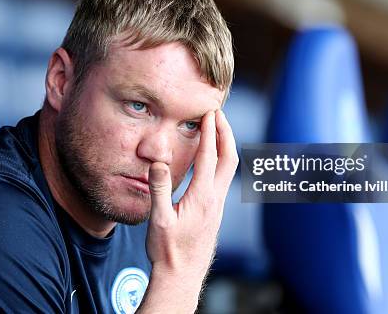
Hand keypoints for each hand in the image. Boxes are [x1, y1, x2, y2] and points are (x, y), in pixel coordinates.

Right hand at [139, 110, 238, 312]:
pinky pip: (224, 177)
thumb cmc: (168, 250)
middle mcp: (214, 198)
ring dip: (226, 144)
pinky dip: (222, 159)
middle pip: (228, 158)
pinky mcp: (216, 210)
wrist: (182, 275)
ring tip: (219, 128)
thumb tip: (159, 161)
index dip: (209, 132)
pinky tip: (213, 157)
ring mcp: (218, 205)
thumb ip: (159, 189)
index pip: (208, 157)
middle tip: (219, 112)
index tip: (208, 113)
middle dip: (225, 132)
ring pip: (229, 168)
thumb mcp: (158, 220)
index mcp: (201, 197)